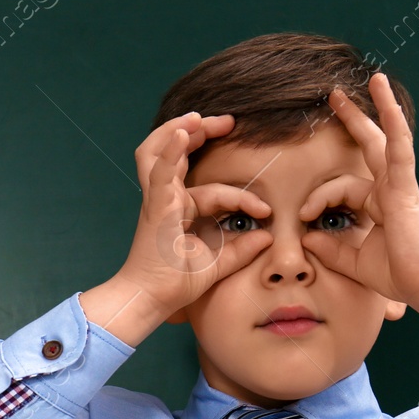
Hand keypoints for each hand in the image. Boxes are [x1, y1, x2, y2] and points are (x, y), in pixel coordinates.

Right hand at [116, 112, 272, 315]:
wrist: (151, 300)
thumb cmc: (175, 283)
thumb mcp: (218, 264)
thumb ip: (241, 250)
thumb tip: (267, 236)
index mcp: (179, 209)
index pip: (214, 190)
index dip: (242, 196)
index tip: (265, 209)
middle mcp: (166, 199)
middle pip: (176, 152)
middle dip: (200, 131)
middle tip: (227, 122)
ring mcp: (158, 200)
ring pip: (158, 151)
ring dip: (178, 130)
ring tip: (198, 118)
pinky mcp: (156, 206)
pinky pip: (160, 171)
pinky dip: (170, 148)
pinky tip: (183, 132)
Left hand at [298, 73, 418, 310]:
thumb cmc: (399, 275)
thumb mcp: (354, 262)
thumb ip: (331, 248)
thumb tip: (306, 237)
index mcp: (378, 204)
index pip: (341, 188)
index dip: (317, 199)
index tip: (302, 218)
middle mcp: (389, 189)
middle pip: (370, 146)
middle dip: (353, 120)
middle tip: (334, 96)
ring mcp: (399, 186)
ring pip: (387, 140)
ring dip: (379, 108)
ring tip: (373, 79)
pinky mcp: (406, 189)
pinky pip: (400, 151)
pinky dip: (395, 126)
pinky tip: (388, 103)